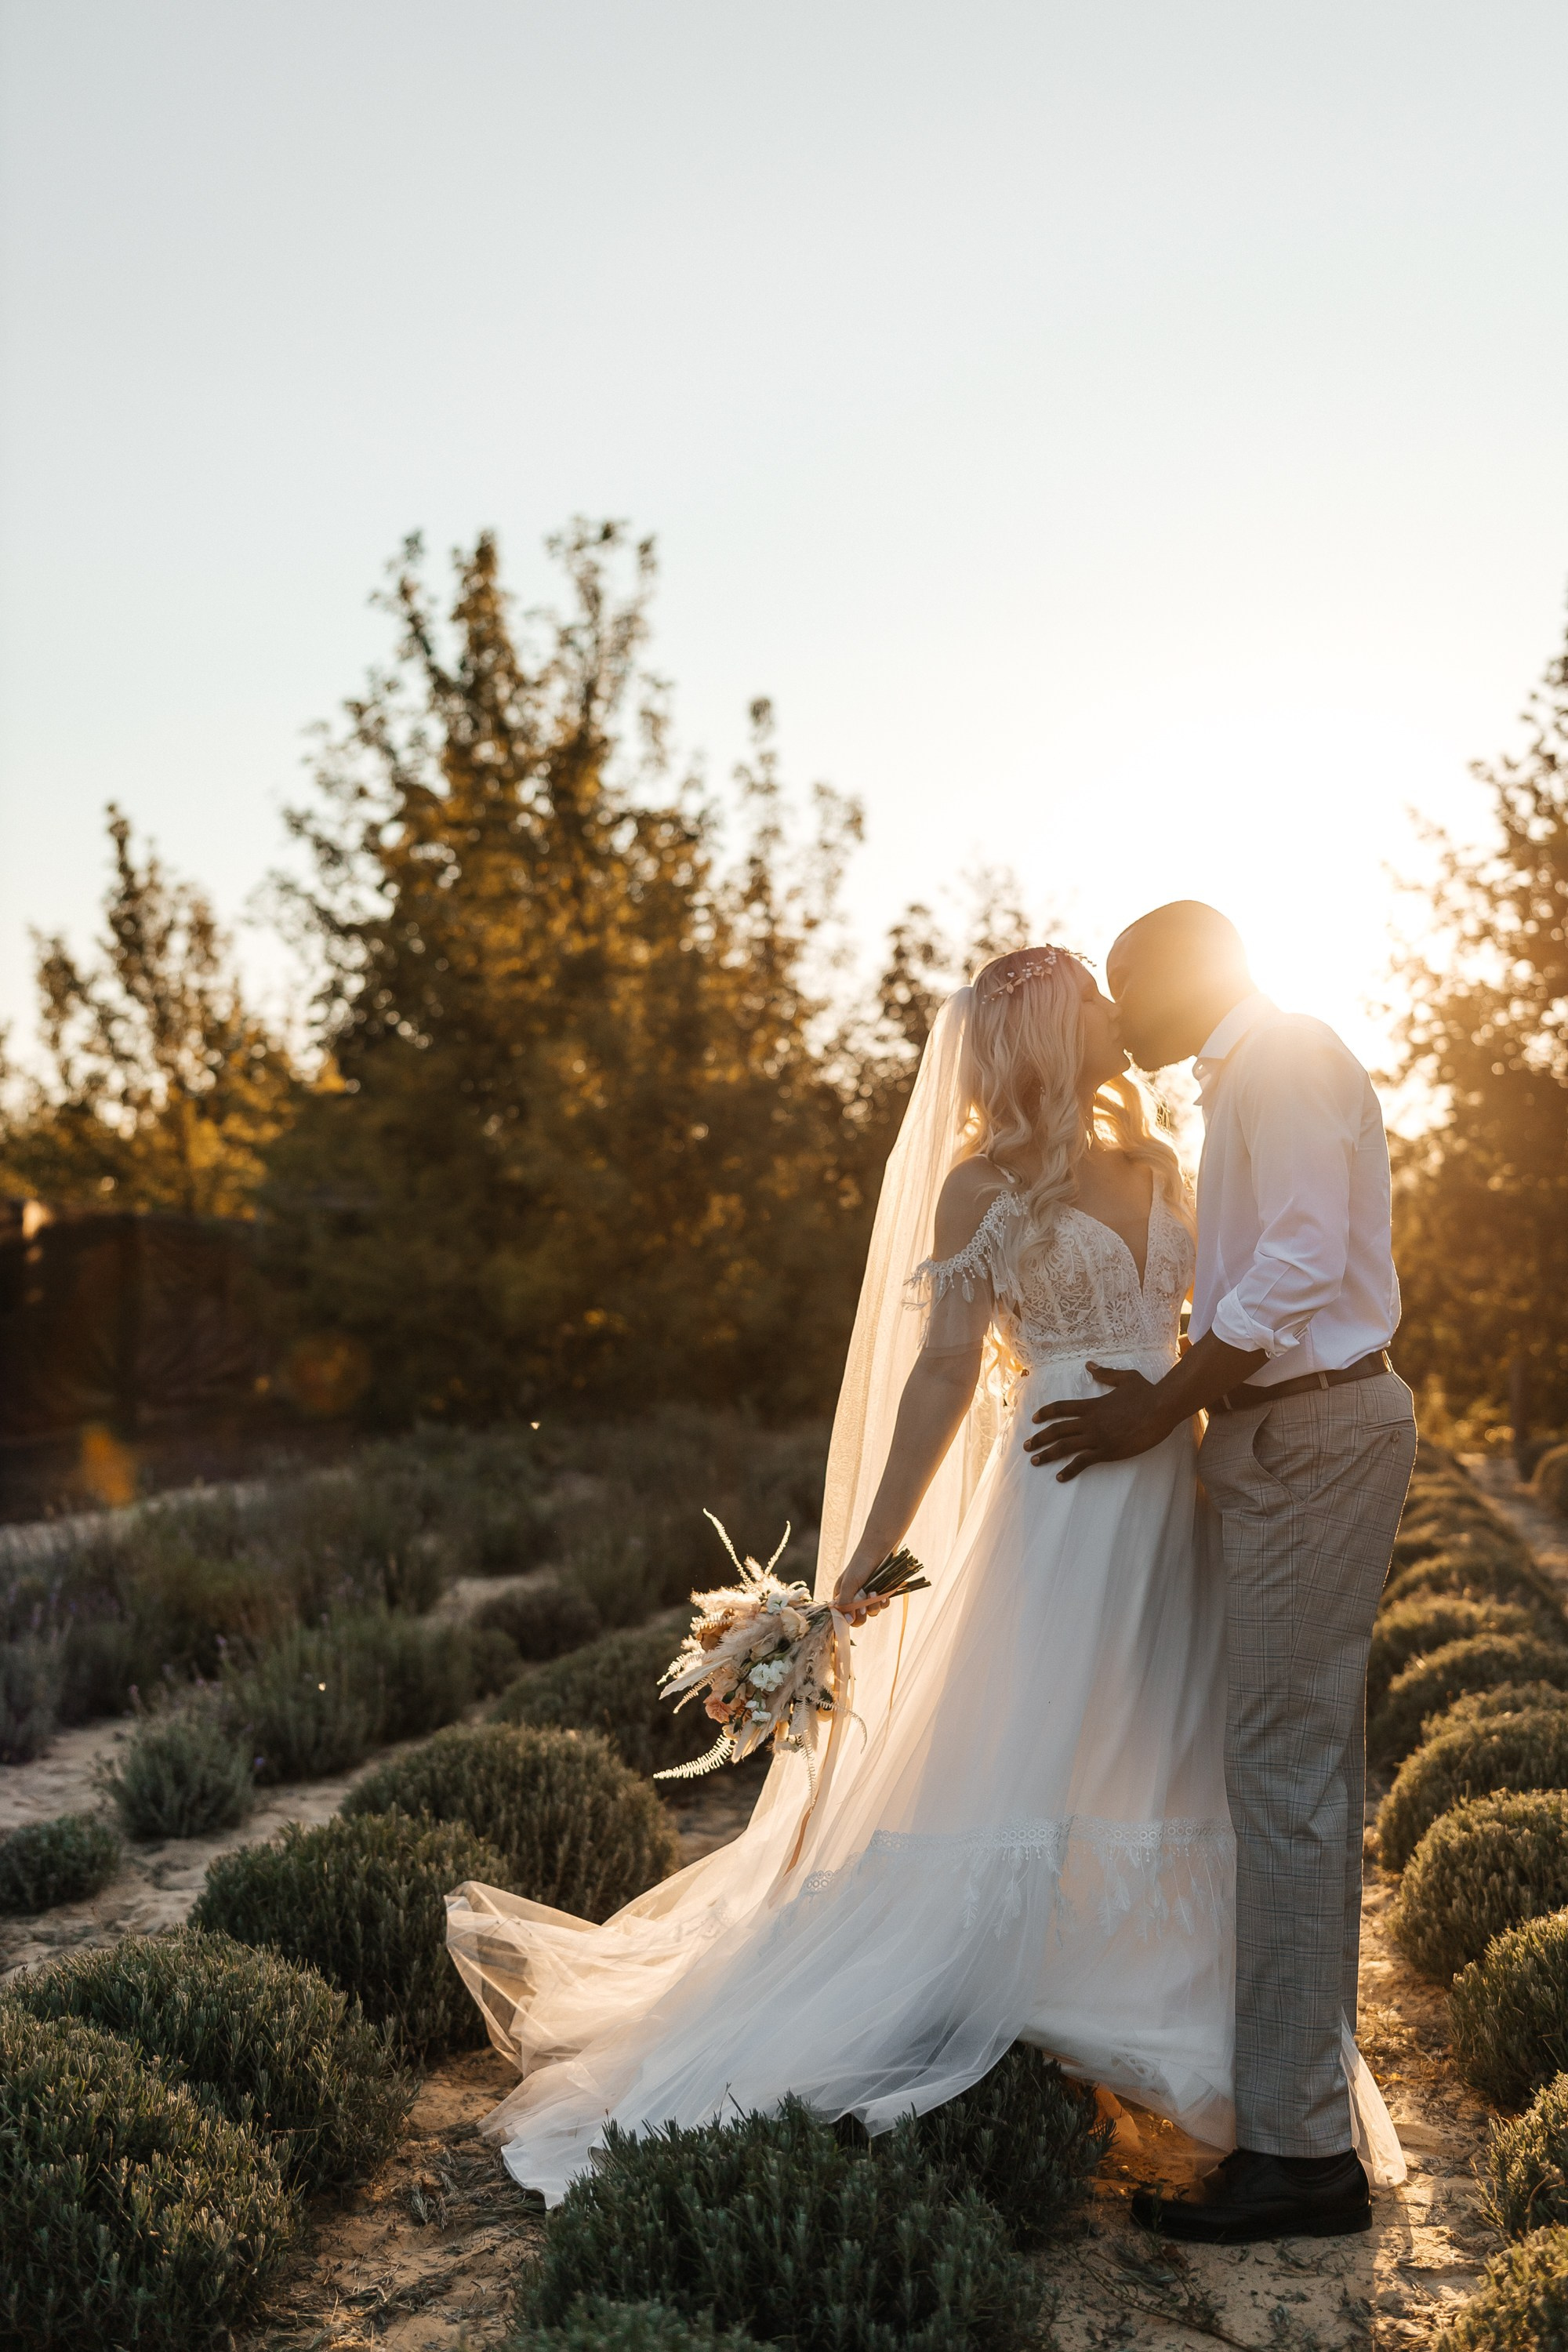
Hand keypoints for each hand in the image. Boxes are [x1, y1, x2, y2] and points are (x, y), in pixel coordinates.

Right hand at [832, 1552, 894, 1626]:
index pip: (841, 1615)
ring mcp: (867, 1596)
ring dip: (874, 1606)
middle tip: (864, 1606)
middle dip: (862, 1614)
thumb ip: (846, 1603)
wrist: (879, 1550)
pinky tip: (883, 1594)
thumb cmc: (860, 1564)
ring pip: (871, 1612)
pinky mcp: (880, 1593)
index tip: (853, 1617)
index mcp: (841, 1595)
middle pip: (857, 1618)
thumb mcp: (849, 1584)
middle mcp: (854, 1597)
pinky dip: (883, 1602)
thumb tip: (848, 1621)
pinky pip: (882, 1605)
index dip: (847, 1619)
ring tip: (874, 1593)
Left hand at [1023, 1363, 1174, 1480]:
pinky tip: (1060, 1476)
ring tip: (1034, 1461)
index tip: (1034, 1419)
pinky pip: (1082, 1462)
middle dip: (1039, 1438)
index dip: (1046, 1413)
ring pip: (1064, 1446)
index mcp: (1092, 1405)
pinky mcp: (1107, 1451)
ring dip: (1047, 1454)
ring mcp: (1097, 1437)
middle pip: (1057, 1430)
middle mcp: (1090, 1422)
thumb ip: (1105, 1374)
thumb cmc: (1147, 1393)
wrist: (1160, 1408)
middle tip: (1026, 1445)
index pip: (1061, 1408)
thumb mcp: (1125, 1378)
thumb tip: (1090, 1365)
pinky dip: (1069, 1470)